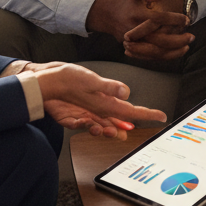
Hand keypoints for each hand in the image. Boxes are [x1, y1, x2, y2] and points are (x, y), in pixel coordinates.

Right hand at [28, 61, 166, 138]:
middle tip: (151, 118)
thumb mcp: (90, 80)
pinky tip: (105, 122)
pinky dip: (103, 122)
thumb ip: (108, 87)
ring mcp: (89, 112)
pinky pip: (95, 120)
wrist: (44, 83)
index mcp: (104, 104)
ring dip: (121, 123)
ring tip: (130, 125)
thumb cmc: (65, 79)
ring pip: (109, 121)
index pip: (131, 112)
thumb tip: (126, 93)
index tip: (161, 116)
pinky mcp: (80, 111)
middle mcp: (98, 111)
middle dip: (135, 121)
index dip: (147, 114)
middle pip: (122, 119)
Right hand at [86, 0, 192, 61]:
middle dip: (178, 40)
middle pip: (159, 39)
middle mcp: (134, 30)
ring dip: (175, 51)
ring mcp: (133, 42)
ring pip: (156, 52)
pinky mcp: (134, 50)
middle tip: (192, 36)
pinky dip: (166, 56)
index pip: (159, 18)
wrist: (112, 17)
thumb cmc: (131, 2)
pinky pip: (152, 57)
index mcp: (137, 14)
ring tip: (187, 46)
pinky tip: (178, 52)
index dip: (174, 19)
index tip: (186, 19)